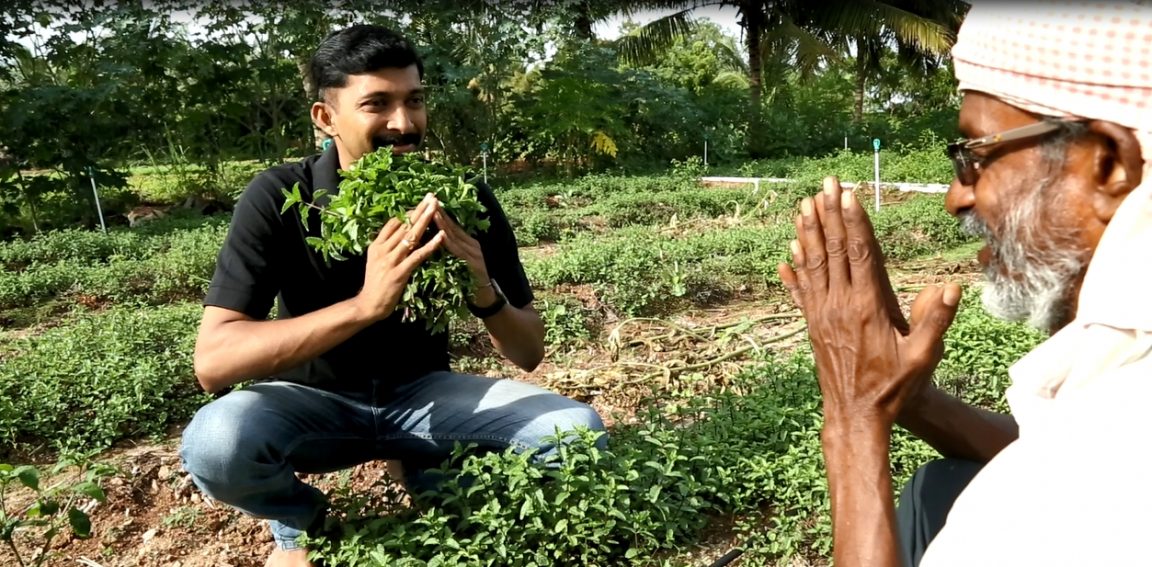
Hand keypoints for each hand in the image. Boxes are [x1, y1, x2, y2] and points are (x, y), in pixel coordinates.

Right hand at [355, 194, 444, 322]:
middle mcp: (382, 249)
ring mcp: (391, 260)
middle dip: (420, 209)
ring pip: (411, 236)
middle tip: (432, 196)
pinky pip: (417, 256)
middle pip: (404, 225)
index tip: (422, 202)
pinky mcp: (400, 272)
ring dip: (426, 220)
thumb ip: (386, 246)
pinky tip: (441, 236)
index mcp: (376, 245)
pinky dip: (430, 245)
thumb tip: (399, 232)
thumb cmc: (375, 283)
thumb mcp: (375, 260)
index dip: (408, 211)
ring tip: (437, 208)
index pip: (394, 222)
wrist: (369, 304)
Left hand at [432, 205, 489, 290]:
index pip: (452, 225)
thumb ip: (451, 250)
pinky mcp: (474, 264)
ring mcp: (474, 254)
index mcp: (468, 243)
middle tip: (428, 200)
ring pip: (455, 236)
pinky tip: (442, 235)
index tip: (428, 202)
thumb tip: (435, 238)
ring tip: (432, 212)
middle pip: (453, 227)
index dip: (440, 213)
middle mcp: (473, 245)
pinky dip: (450, 243)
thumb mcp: (459, 262)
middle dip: (440, 213)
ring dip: (443, 224)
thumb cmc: (468, 282)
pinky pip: (459, 252)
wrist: (484, 299)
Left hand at [777, 177, 960, 427]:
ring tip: (804, 205)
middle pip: (833, 249)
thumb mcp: (922, 356)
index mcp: (867, 306)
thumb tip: (951, 287)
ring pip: (813, 264)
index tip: (848, 195)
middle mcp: (840, 304)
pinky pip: (801, 290)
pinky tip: (788, 252)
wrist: (855, 415)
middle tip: (825, 184)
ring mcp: (822, 314)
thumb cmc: (894, 387)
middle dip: (829, 214)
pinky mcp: (812, 325)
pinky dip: (795, 268)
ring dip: (809, 233)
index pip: (859, 253)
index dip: (853, 221)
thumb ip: (936, 321)